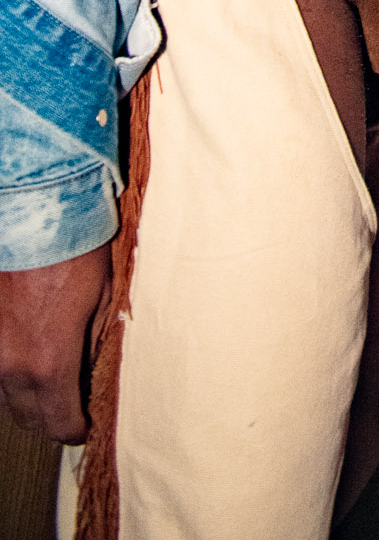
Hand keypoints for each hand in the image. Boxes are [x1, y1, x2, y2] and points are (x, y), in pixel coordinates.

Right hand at [0, 243, 112, 442]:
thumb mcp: (102, 301)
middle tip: (74, 402)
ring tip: (56, 374)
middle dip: (52, 416)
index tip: (87, 424)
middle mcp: (11, 367)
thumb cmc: (76, 253)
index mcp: (48, 364)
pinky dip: (14, 370)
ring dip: (31, 394)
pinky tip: (33, 350)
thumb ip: (94, 345)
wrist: (36, 216)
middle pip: (29, 417)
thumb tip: (91, 371)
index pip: (58, 424)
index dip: (76, 429)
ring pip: (9, 395)